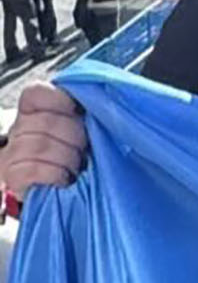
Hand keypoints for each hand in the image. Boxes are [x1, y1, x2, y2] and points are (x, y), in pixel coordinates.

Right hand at [3, 80, 89, 199]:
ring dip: (67, 157)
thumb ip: (78, 115)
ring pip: (40, 146)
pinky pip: (33, 169)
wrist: (44, 188)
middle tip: (84, 147)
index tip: (77, 110)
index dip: (58, 99)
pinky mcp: (13, 176)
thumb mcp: (72, 130)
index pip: (35, 94)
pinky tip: (64, 178)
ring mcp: (12, 152)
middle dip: (73, 135)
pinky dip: (55, 173)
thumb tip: (99, 103)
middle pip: (46, 121)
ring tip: (77, 165)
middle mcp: (18, 129)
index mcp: (31, 111)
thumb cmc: (64, 155)